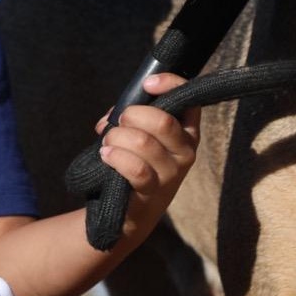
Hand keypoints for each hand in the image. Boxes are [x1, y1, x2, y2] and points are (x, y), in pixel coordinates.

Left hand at [96, 72, 199, 236]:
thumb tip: (112, 117)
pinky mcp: (154, 192)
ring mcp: (172, 173)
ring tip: (107, 143)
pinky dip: (116, 157)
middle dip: (132, 115)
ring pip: (144, 143)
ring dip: (117, 137)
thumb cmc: (135, 164)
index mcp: (186, 132)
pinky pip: (136, 168)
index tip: (147, 84)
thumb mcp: (139, 136)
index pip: (190, 100)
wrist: (132, 212)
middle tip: (118, 123)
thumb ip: (130, 118)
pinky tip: (105, 156)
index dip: (170, 85)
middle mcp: (186, 152)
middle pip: (162, 121)